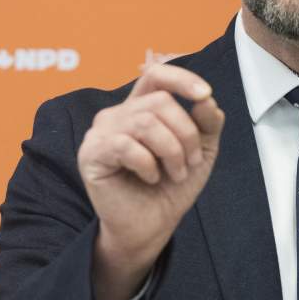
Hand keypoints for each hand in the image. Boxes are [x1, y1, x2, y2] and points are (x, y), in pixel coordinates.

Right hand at [78, 64, 224, 299]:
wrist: (153, 224)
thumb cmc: (172, 185)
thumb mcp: (201, 150)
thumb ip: (207, 123)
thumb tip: (207, 100)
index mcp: (143, 107)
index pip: (156, 75)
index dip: (182, 78)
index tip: (205, 95)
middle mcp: (119, 114)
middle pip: (160, 101)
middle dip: (186, 133)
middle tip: (191, 162)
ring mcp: (101, 132)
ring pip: (145, 122)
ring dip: (172, 151)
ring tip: (176, 172)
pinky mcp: (91, 154)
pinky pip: (125, 145)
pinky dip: (148, 164)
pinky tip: (151, 178)